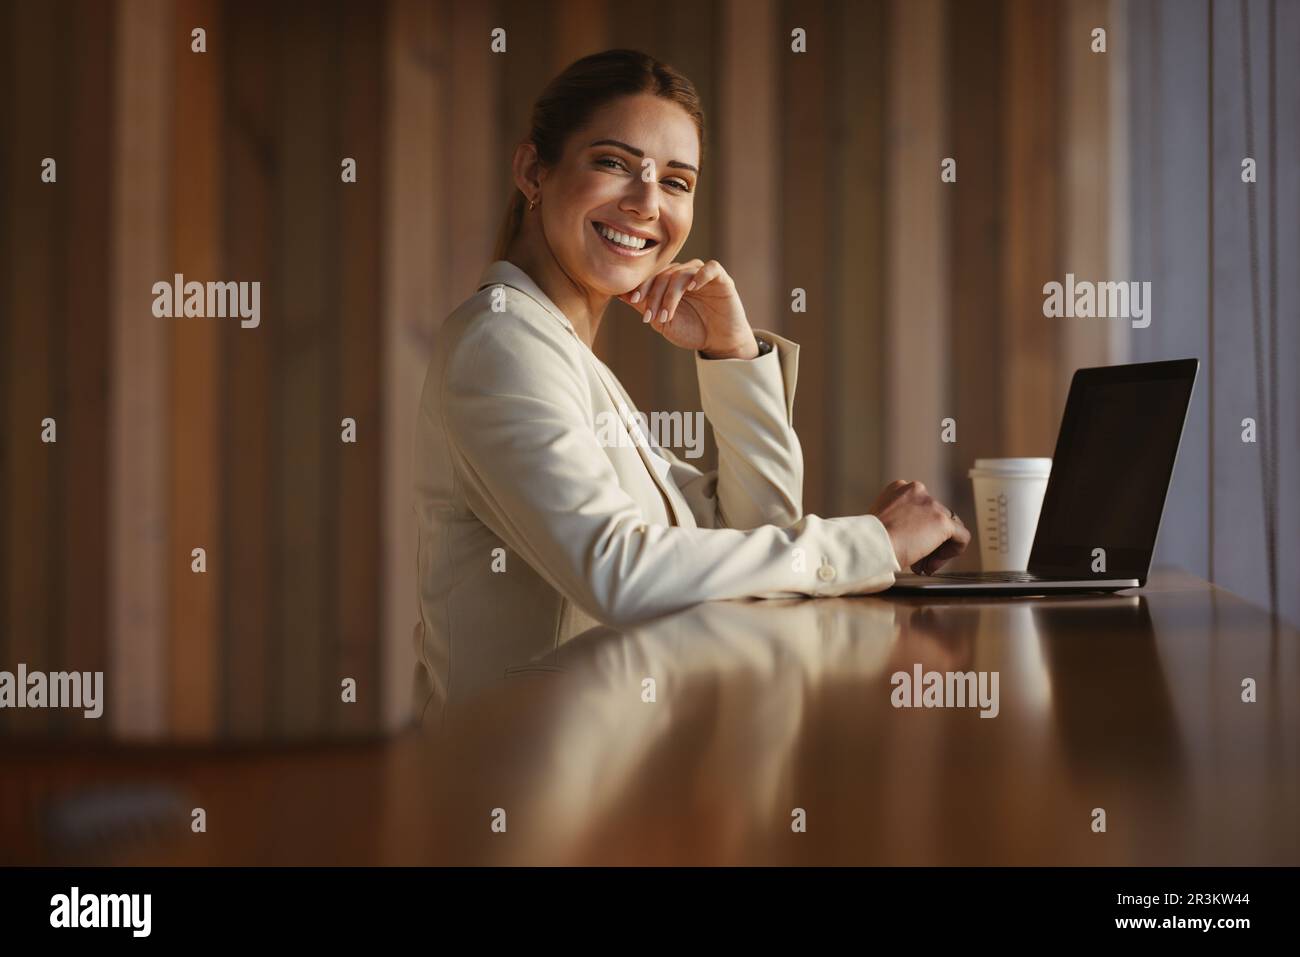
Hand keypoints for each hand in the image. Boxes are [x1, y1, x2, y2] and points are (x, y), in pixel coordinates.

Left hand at [615, 259, 755, 357]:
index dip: (642, 286)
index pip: (652, 276)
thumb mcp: (663, 321)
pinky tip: (692, 289)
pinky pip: (711, 268)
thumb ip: (644, 305)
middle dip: (655, 296)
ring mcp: (703, 275)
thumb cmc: (691, 331)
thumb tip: (619, 293)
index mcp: (670, 282)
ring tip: (667, 315)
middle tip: (651, 317)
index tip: (633, 300)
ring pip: (682, 274)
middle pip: (664, 275)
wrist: (718, 343)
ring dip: (671, 295)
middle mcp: (685, 274)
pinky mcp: (721, 279)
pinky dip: (700, 276)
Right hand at [868, 480, 970, 574]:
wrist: (870, 545)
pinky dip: (953, 551)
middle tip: (917, 559)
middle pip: (935, 517)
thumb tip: (912, 536)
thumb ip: (899, 521)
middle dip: (928, 540)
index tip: (908, 543)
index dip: (917, 529)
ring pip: (947, 528)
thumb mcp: (881, 522)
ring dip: (937, 548)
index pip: (921, 507)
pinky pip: (961, 536)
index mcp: (899, 488)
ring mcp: (931, 504)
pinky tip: (934, 563)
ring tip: (922, 564)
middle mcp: (917, 490)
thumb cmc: (869, 540)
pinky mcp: (942, 521)